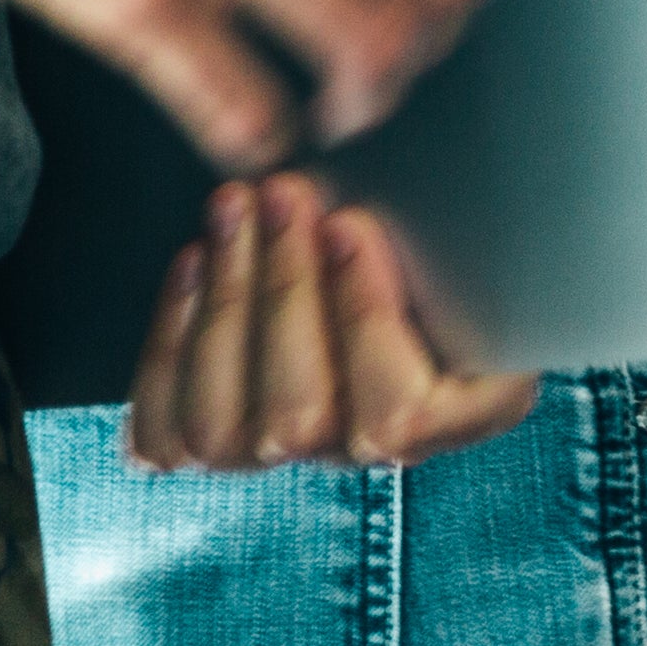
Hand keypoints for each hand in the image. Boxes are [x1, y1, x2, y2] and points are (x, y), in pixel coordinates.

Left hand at [126, 174, 540, 470]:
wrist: (417, 230)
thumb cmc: (460, 215)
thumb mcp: (480, 217)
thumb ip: (453, 224)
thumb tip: (360, 210)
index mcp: (469, 412)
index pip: (396, 415)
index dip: (362, 320)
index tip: (350, 222)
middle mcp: (374, 450)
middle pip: (298, 420)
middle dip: (282, 292)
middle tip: (284, 192)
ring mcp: (292, 453)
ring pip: (220, 433)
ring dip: (222, 303)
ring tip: (235, 208)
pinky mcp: (220, 441)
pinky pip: (166, 434)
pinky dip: (168, 344)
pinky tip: (196, 259)